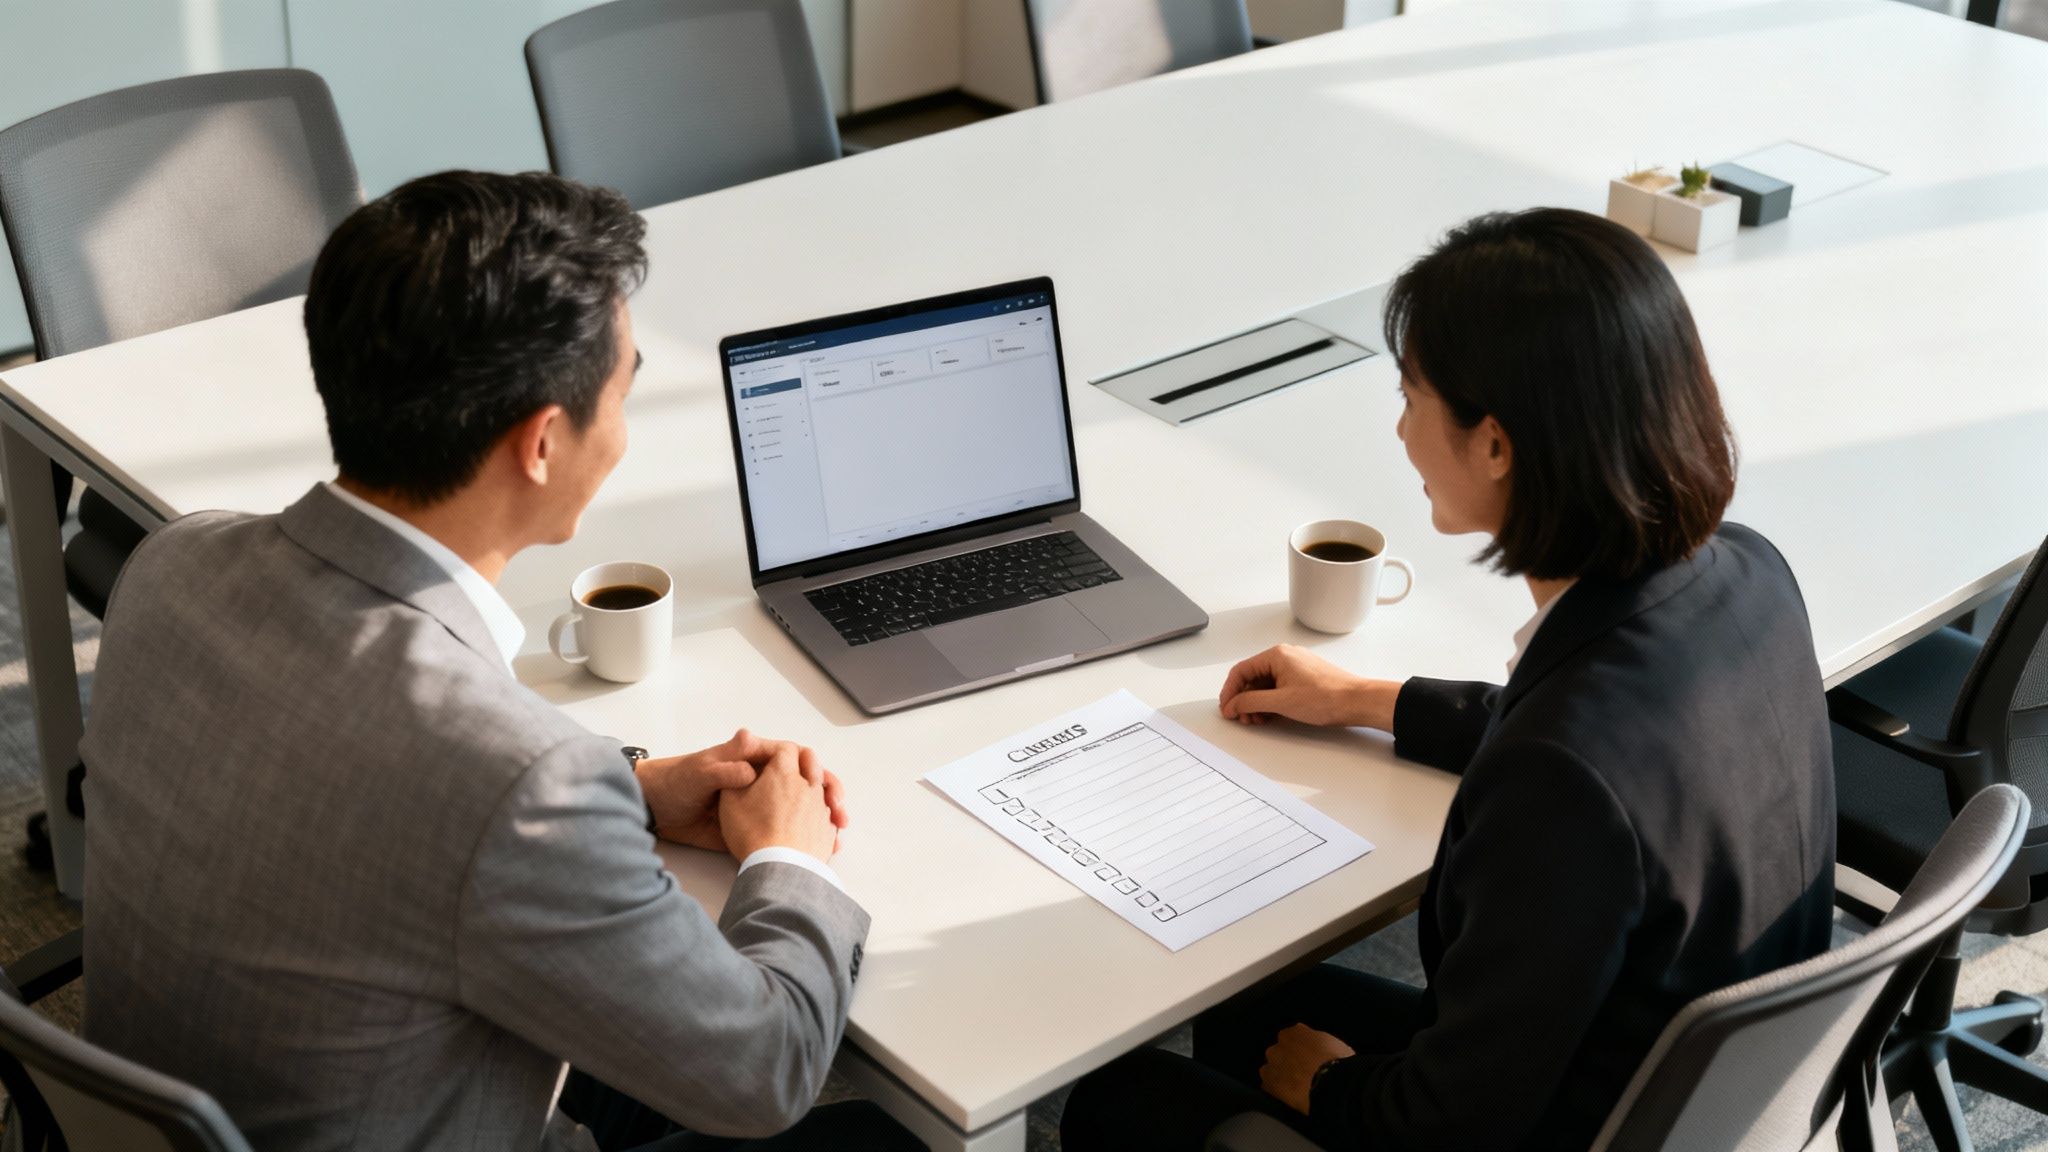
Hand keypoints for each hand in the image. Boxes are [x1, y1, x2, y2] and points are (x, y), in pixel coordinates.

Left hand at [637, 730, 847, 852]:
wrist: (655, 811)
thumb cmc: (675, 782)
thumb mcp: (700, 771)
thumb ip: (724, 766)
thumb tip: (750, 762)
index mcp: (753, 758)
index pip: (793, 756)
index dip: (814, 768)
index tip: (824, 784)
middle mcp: (763, 779)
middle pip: (807, 783)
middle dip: (828, 794)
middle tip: (839, 811)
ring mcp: (761, 804)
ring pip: (802, 809)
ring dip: (823, 819)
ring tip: (837, 834)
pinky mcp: (754, 827)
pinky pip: (784, 832)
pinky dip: (805, 840)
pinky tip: (820, 849)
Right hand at [718, 741, 841, 864]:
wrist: (778, 868)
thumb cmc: (752, 833)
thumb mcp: (730, 801)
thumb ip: (734, 777)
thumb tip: (742, 768)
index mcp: (784, 773)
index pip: (786, 750)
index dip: (777, 753)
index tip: (768, 762)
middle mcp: (808, 786)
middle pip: (812, 764)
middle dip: (803, 764)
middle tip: (793, 773)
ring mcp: (821, 808)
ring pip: (823, 790)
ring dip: (814, 790)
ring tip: (801, 802)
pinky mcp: (828, 831)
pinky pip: (829, 817)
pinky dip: (821, 817)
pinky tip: (811, 827)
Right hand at [1219, 644, 1399, 729]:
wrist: (1357, 702)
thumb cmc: (1326, 697)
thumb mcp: (1281, 702)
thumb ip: (1251, 702)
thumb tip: (1233, 704)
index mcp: (1277, 655)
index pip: (1241, 671)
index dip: (1230, 692)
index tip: (1227, 708)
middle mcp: (1285, 656)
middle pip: (1252, 677)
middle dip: (1244, 699)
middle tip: (1242, 718)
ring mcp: (1295, 666)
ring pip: (1265, 683)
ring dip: (1257, 702)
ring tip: (1258, 720)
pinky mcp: (1304, 677)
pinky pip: (1279, 687)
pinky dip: (1271, 701)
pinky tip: (1272, 715)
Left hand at [1259, 1024, 1354, 1114]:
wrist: (1329, 1085)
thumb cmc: (1337, 1062)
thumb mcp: (1334, 1044)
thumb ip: (1319, 1043)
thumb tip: (1319, 1050)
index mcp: (1295, 1032)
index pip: (1293, 1038)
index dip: (1300, 1050)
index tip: (1307, 1059)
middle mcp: (1278, 1045)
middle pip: (1279, 1053)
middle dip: (1287, 1062)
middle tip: (1301, 1074)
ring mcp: (1270, 1065)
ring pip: (1272, 1070)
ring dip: (1280, 1076)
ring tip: (1294, 1088)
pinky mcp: (1268, 1085)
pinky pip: (1270, 1087)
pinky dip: (1277, 1091)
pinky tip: (1289, 1098)